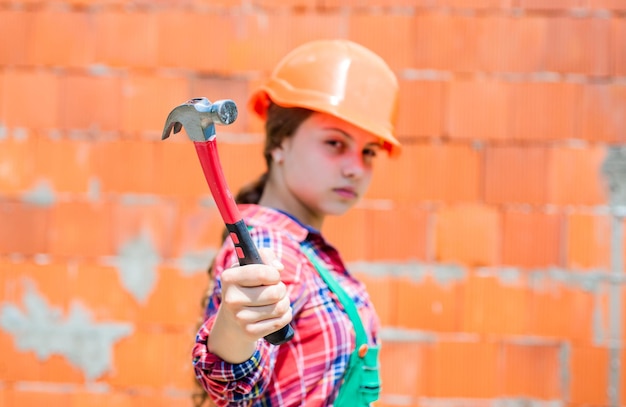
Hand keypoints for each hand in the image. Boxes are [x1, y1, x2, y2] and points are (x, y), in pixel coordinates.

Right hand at [209, 248, 292, 362]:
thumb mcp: (251, 265)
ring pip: (280, 307)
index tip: (273, 275)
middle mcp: (231, 299)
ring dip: (284, 302)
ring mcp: (240, 318)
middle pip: (275, 292)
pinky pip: (281, 321)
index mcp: (229, 278)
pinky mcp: (250, 332)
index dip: (275, 274)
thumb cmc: (247, 285)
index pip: (263, 273)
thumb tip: (278, 268)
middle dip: (281, 288)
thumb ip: (265, 256)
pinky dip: (285, 315)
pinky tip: (277, 312)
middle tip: (275, 289)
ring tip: (276, 300)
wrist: (233, 317)